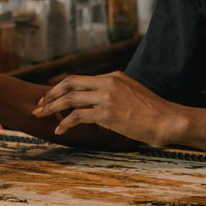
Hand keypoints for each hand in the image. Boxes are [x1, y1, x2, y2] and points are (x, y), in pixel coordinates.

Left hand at [32, 71, 185, 146]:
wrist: (167, 119)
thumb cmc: (152, 111)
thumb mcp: (132, 93)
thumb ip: (115, 93)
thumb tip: (100, 103)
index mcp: (113, 76)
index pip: (80, 78)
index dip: (61, 87)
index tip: (50, 95)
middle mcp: (108, 82)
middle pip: (70, 83)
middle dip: (50, 94)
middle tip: (38, 104)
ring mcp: (107, 96)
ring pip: (70, 98)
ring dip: (51, 107)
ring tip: (40, 115)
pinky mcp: (107, 112)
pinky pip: (78, 116)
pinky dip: (65, 122)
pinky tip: (60, 129)